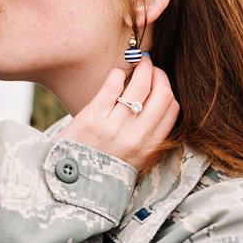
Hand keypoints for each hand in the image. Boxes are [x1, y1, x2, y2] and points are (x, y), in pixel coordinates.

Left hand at [58, 57, 178, 170]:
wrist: (69, 181)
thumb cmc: (101, 165)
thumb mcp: (132, 158)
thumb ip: (145, 134)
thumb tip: (153, 97)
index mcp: (149, 148)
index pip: (172, 110)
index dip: (168, 90)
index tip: (159, 82)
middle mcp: (136, 138)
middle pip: (162, 94)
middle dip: (159, 75)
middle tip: (151, 67)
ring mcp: (114, 128)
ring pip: (140, 86)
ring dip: (142, 68)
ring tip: (138, 61)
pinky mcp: (92, 119)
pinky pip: (112, 86)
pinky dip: (118, 74)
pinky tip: (116, 74)